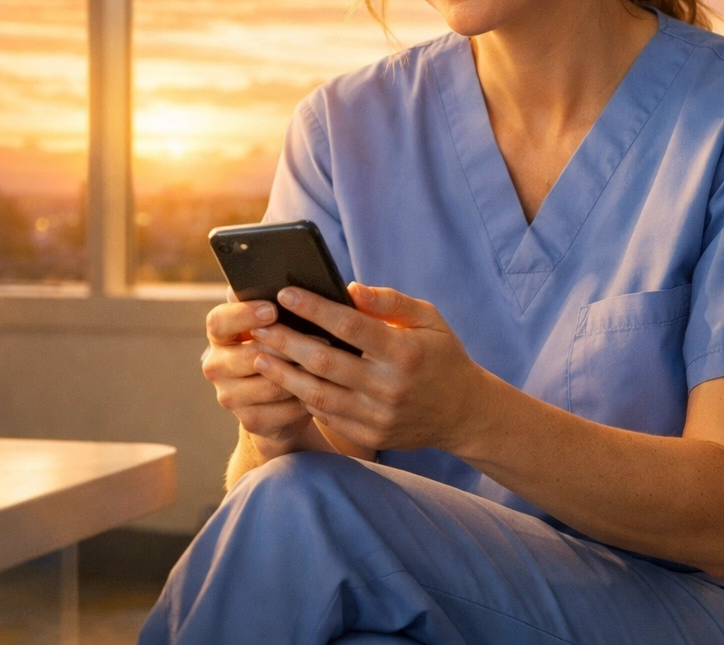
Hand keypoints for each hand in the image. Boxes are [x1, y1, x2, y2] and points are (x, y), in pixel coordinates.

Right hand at [201, 298, 317, 457]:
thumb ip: (278, 303)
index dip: (244, 315)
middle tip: (323, 337)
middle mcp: (216, 366)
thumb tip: (299, 287)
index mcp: (219, 335)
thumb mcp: (277, 324)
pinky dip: (304, 399)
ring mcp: (230, 396)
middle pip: (250, 355)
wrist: (279, 398)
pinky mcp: (249, 420)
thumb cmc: (283, 347)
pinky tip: (323, 389)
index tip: (273, 309)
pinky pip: (282, 410)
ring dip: (302, 375)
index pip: (219, 322)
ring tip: (330, 363)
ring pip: (270, 385)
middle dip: (289, 346)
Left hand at [249, 283, 488, 453]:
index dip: (314, 309)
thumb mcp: (429, 319)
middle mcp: (389, 386)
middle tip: (258, 325)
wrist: (464, 413)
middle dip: (286, 341)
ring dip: (283, 374)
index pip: (350, 326)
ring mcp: (378, 416)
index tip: (285, 294)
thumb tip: (349, 288)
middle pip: (325, 362)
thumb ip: (390, 302)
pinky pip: (326, 416)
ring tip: (258, 355)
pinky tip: (285, 380)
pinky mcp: (370, 435)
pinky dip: (302, 397)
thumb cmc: (442, 356)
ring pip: (317, 395)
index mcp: (404, 351)